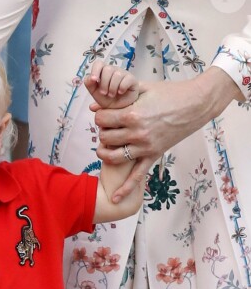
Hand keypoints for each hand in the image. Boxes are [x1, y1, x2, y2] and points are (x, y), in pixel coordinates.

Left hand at [85, 60, 137, 109]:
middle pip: (107, 69)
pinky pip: (126, 79)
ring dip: (112, 88)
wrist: (121, 107)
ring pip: (117, 74)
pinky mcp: (131, 79)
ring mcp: (123, 73)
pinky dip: (122, 87)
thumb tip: (89, 78)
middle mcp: (113, 70)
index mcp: (103, 72)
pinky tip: (121, 92)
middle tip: (105, 93)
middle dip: (104, 84)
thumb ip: (90, 85)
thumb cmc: (108, 98)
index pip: (99, 64)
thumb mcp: (96, 94)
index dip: (95, 70)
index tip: (94, 80)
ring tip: (112, 95)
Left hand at [90, 66, 241, 199]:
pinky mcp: (153, 155)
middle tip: (107, 127)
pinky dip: (125, 189)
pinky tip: (115, 199)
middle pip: (105, 137)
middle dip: (103, 131)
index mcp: (133, 114)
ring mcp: (145, 147)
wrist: (196, 104)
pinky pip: (137, 176)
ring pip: (113, 157)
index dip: (100, 115)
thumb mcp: (144, 89)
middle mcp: (137, 133)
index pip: (103, 119)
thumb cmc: (170, 93)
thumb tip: (93, 105)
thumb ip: (119, 96)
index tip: (104, 114)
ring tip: (104, 149)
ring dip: (105, 153)